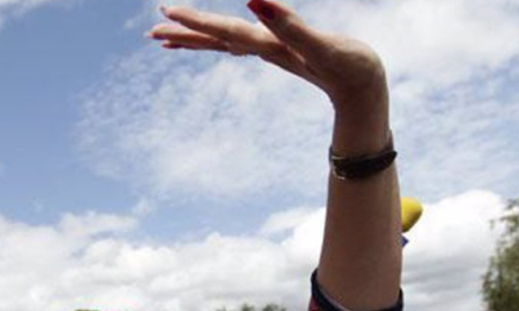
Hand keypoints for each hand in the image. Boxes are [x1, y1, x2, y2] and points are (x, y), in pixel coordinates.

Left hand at [150, 1, 387, 118]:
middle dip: (184, 32)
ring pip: (224, 42)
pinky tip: (216, 37)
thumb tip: (254, 0)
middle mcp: (265, 50)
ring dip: (195, 37)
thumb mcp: (322, 45)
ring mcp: (271, 53)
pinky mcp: (281, 52)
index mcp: (270, 45)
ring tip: (165, 37)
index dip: (195, 20)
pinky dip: (221, 37)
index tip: (166, 12)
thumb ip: (289, 25)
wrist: (367, 93)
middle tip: (151, 31)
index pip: (224, 30)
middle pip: (215, 39)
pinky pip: (241, 43)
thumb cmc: (352, 68)